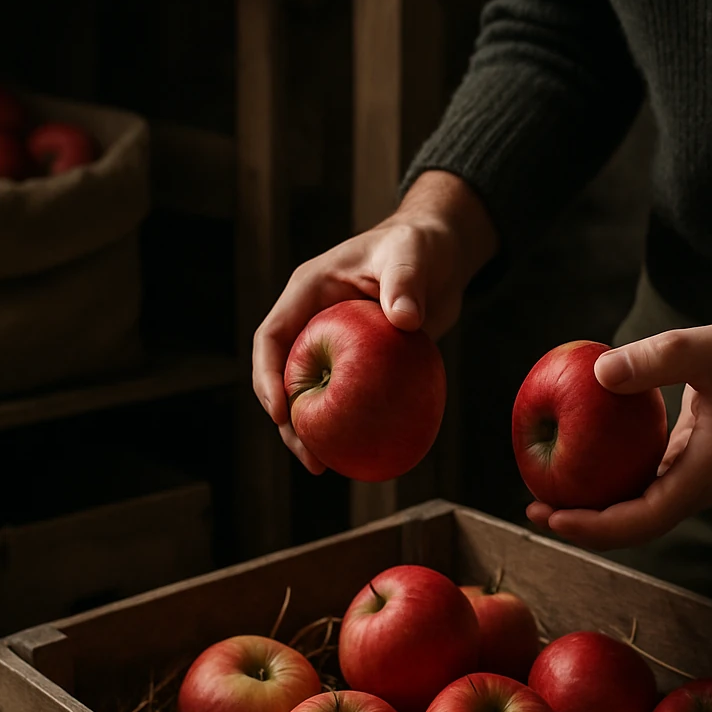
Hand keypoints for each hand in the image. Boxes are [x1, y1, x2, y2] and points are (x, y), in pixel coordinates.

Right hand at [251, 171, 496, 472]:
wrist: (443, 255)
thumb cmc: (420, 244)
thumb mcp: (411, 255)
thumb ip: (405, 282)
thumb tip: (404, 320)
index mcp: (307, 294)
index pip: (272, 338)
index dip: (268, 377)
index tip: (281, 414)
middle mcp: (312, 321)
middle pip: (284, 377)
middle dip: (287, 422)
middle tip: (310, 457)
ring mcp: (334, 344)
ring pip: (313, 395)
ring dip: (315, 432)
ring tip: (328, 467)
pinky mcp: (360, 363)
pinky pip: (349, 399)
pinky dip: (353, 425)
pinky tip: (367, 453)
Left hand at [526, 289, 711, 548]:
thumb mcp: (703, 347)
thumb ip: (652, 361)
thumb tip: (598, 373)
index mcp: (711, 473)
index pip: (645, 518)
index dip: (596, 526)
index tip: (553, 518)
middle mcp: (706, 484)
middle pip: (638, 524)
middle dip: (586, 525)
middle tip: (534, 510)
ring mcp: (702, 474)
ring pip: (642, 507)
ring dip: (597, 507)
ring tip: (547, 496)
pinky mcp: (696, 458)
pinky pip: (647, 481)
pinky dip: (614, 480)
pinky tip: (580, 463)